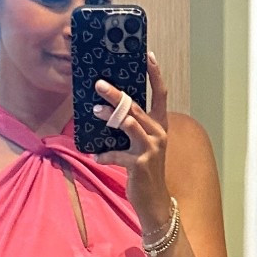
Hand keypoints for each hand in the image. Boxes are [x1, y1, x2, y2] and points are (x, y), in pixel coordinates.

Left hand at [93, 52, 171, 234]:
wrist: (155, 201)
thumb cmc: (145, 170)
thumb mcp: (142, 144)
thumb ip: (132, 126)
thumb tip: (111, 108)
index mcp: (160, 125)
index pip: (161, 93)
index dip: (155, 73)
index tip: (148, 54)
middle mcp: (158, 134)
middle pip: (137, 107)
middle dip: (117, 94)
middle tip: (100, 84)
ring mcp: (150, 149)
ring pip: (129, 124)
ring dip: (110, 116)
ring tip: (95, 109)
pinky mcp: (140, 165)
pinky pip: (117, 154)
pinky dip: (105, 155)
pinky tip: (96, 156)